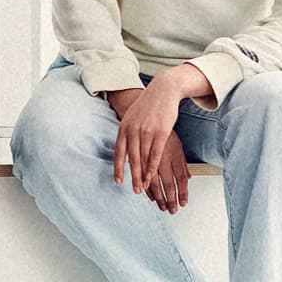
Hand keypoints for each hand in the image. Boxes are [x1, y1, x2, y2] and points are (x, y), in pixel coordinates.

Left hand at [108, 70, 203, 211]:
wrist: (163, 90)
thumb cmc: (148, 105)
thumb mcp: (132, 117)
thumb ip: (127, 132)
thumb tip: (123, 148)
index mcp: (124, 127)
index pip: (119, 152)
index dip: (118, 168)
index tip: (118, 182)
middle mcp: (133, 130)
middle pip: (131, 159)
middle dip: (132, 177)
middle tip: (134, 191)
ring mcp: (147, 131)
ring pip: (143, 159)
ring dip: (143, 176)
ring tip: (143, 188)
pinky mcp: (161, 132)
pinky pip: (155, 154)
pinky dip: (153, 167)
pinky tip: (152, 177)